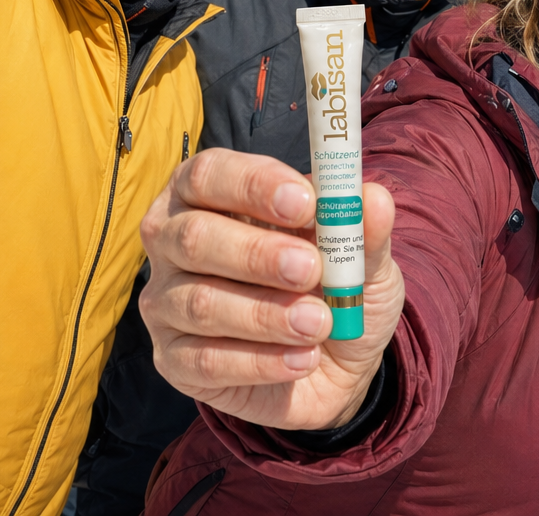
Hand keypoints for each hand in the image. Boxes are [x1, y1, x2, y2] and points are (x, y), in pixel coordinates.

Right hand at [138, 148, 403, 430]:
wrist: (335, 364)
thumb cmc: (334, 287)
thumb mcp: (362, 257)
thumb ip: (363, 230)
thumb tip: (372, 198)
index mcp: (210, 194)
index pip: (210, 174)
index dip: (254, 185)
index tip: (306, 202)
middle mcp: (175, 241)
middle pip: (194, 237)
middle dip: (257, 253)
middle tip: (312, 269)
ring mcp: (166, 303)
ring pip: (201, 303)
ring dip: (267, 314)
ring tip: (320, 323)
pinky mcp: (174, 360)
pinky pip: (206, 360)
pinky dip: (263, 361)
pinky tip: (304, 358)